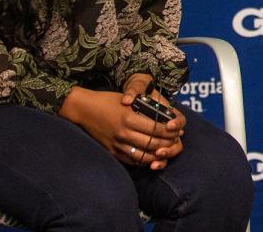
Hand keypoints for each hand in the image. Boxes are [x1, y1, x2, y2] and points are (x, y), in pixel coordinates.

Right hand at [60, 84, 182, 169]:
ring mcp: (116, 144)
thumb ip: (145, 109)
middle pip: (152, 144)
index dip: (170, 132)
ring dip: (157, 155)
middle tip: (176, 142)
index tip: (178, 131)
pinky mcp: (111, 151)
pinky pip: (131, 160)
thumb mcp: (128, 100)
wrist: (84, 110)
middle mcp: (123, 133)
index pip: (156, 129)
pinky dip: (144, 160)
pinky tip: (152, 157)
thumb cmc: (108, 101)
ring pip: (143, 155)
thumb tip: (166, 117)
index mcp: (128, 118)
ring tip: (166, 151)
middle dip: (167, 144)